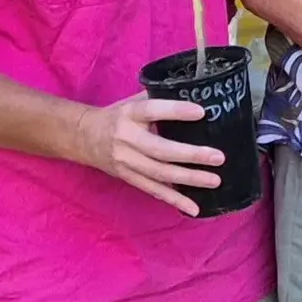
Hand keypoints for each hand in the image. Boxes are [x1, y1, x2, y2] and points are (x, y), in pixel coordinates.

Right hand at [70, 95, 222, 216]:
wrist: (83, 137)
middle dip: (191, 155)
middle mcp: (127, 139)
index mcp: (129, 114)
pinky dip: (174, 201)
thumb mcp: (133, 102)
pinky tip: (194, 208)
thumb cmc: (118, 116)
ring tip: (215, 180)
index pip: (152, 111)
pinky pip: (153, 191)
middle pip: (160, 150)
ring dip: (189, 179)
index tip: (201, 112)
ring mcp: (127, 162)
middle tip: (218, 157)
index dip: (176, 111)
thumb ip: (159, 98)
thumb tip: (198, 92)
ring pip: (160, 173)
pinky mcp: (128, 178)